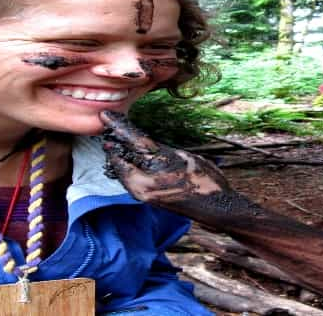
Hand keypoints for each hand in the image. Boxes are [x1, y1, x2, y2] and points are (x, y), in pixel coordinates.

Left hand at [99, 110, 230, 203]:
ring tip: (116, 137)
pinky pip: (130, 178)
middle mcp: (141, 185)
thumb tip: (138, 142)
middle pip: (121, 157)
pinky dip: (128, 165)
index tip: (105, 115)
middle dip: (115, 141)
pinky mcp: (146, 198)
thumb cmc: (205, 180)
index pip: (131, 143)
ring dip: (119, 153)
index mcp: (151, 171)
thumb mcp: (181, 157)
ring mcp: (142, 194)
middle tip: (108, 124)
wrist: (217, 207)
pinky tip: (129, 156)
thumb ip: (158, 150)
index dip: (118, 127)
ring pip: (123, 169)